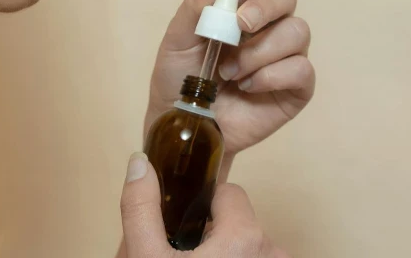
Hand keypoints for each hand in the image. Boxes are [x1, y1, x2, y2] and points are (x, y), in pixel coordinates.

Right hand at [119, 153, 290, 257]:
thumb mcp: (147, 256)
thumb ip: (141, 207)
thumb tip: (139, 162)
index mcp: (245, 236)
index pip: (229, 194)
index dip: (201, 208)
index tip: (183, 231)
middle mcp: (272, 250)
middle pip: (240, 218)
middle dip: (215, 230)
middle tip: (186, 254)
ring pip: (251, 242)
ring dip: (229, 251)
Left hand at [145, 0, 314, 155]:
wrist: (185, 126)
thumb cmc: (179, 80)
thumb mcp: (176, 42)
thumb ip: (194, 9)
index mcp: (238, 6)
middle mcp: (267, 24)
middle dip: (266, 7)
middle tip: (240, 26)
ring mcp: (285, 55)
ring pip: (297, 31)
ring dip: (260, 50)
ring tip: (229, 72)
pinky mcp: (296, 86)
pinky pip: (302, 69)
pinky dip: (272, 75)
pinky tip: (248, 86)